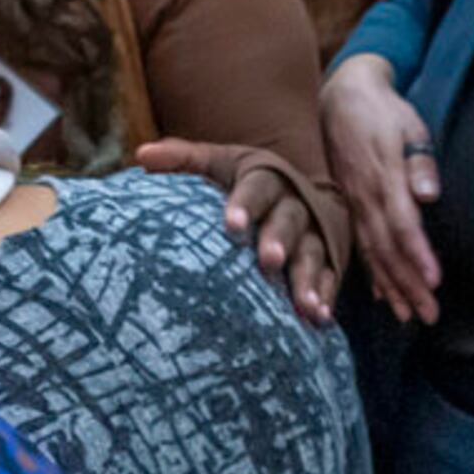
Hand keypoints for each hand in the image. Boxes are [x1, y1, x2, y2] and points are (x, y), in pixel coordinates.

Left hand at [135, 138, 337, 325]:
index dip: (245, 205)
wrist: (299, 190)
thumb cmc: (244, 182)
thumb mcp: (219, 163)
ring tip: (302, 305)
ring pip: (313, 252)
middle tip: (268, 262)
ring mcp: (315, 232)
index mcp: (266, 178)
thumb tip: (143, 155)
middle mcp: (295, 203)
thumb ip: (184, 159)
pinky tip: (319, 318)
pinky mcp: (330, 258)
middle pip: (289, 220)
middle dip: (280, 240)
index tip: (231, 226)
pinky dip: (325, 296)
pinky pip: (330, 277)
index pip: (256, 188)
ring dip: (307, 278)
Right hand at [321, 56, 442, 324]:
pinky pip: (359, 245)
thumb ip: (419, 160)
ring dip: (391, 287)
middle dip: (408, 285)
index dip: (418, 255)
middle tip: (428, 316)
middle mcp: (366, 198)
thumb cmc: (384, 112)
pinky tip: (382, 295)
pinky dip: (372, 273)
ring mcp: (354, 204)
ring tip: (407, 316)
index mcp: (384, 180)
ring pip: (372, 254)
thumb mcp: (408, 125)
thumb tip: (428, 194)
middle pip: (388, 249)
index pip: (403, 225)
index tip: (434, 282)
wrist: (343, 98)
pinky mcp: (348, 206)